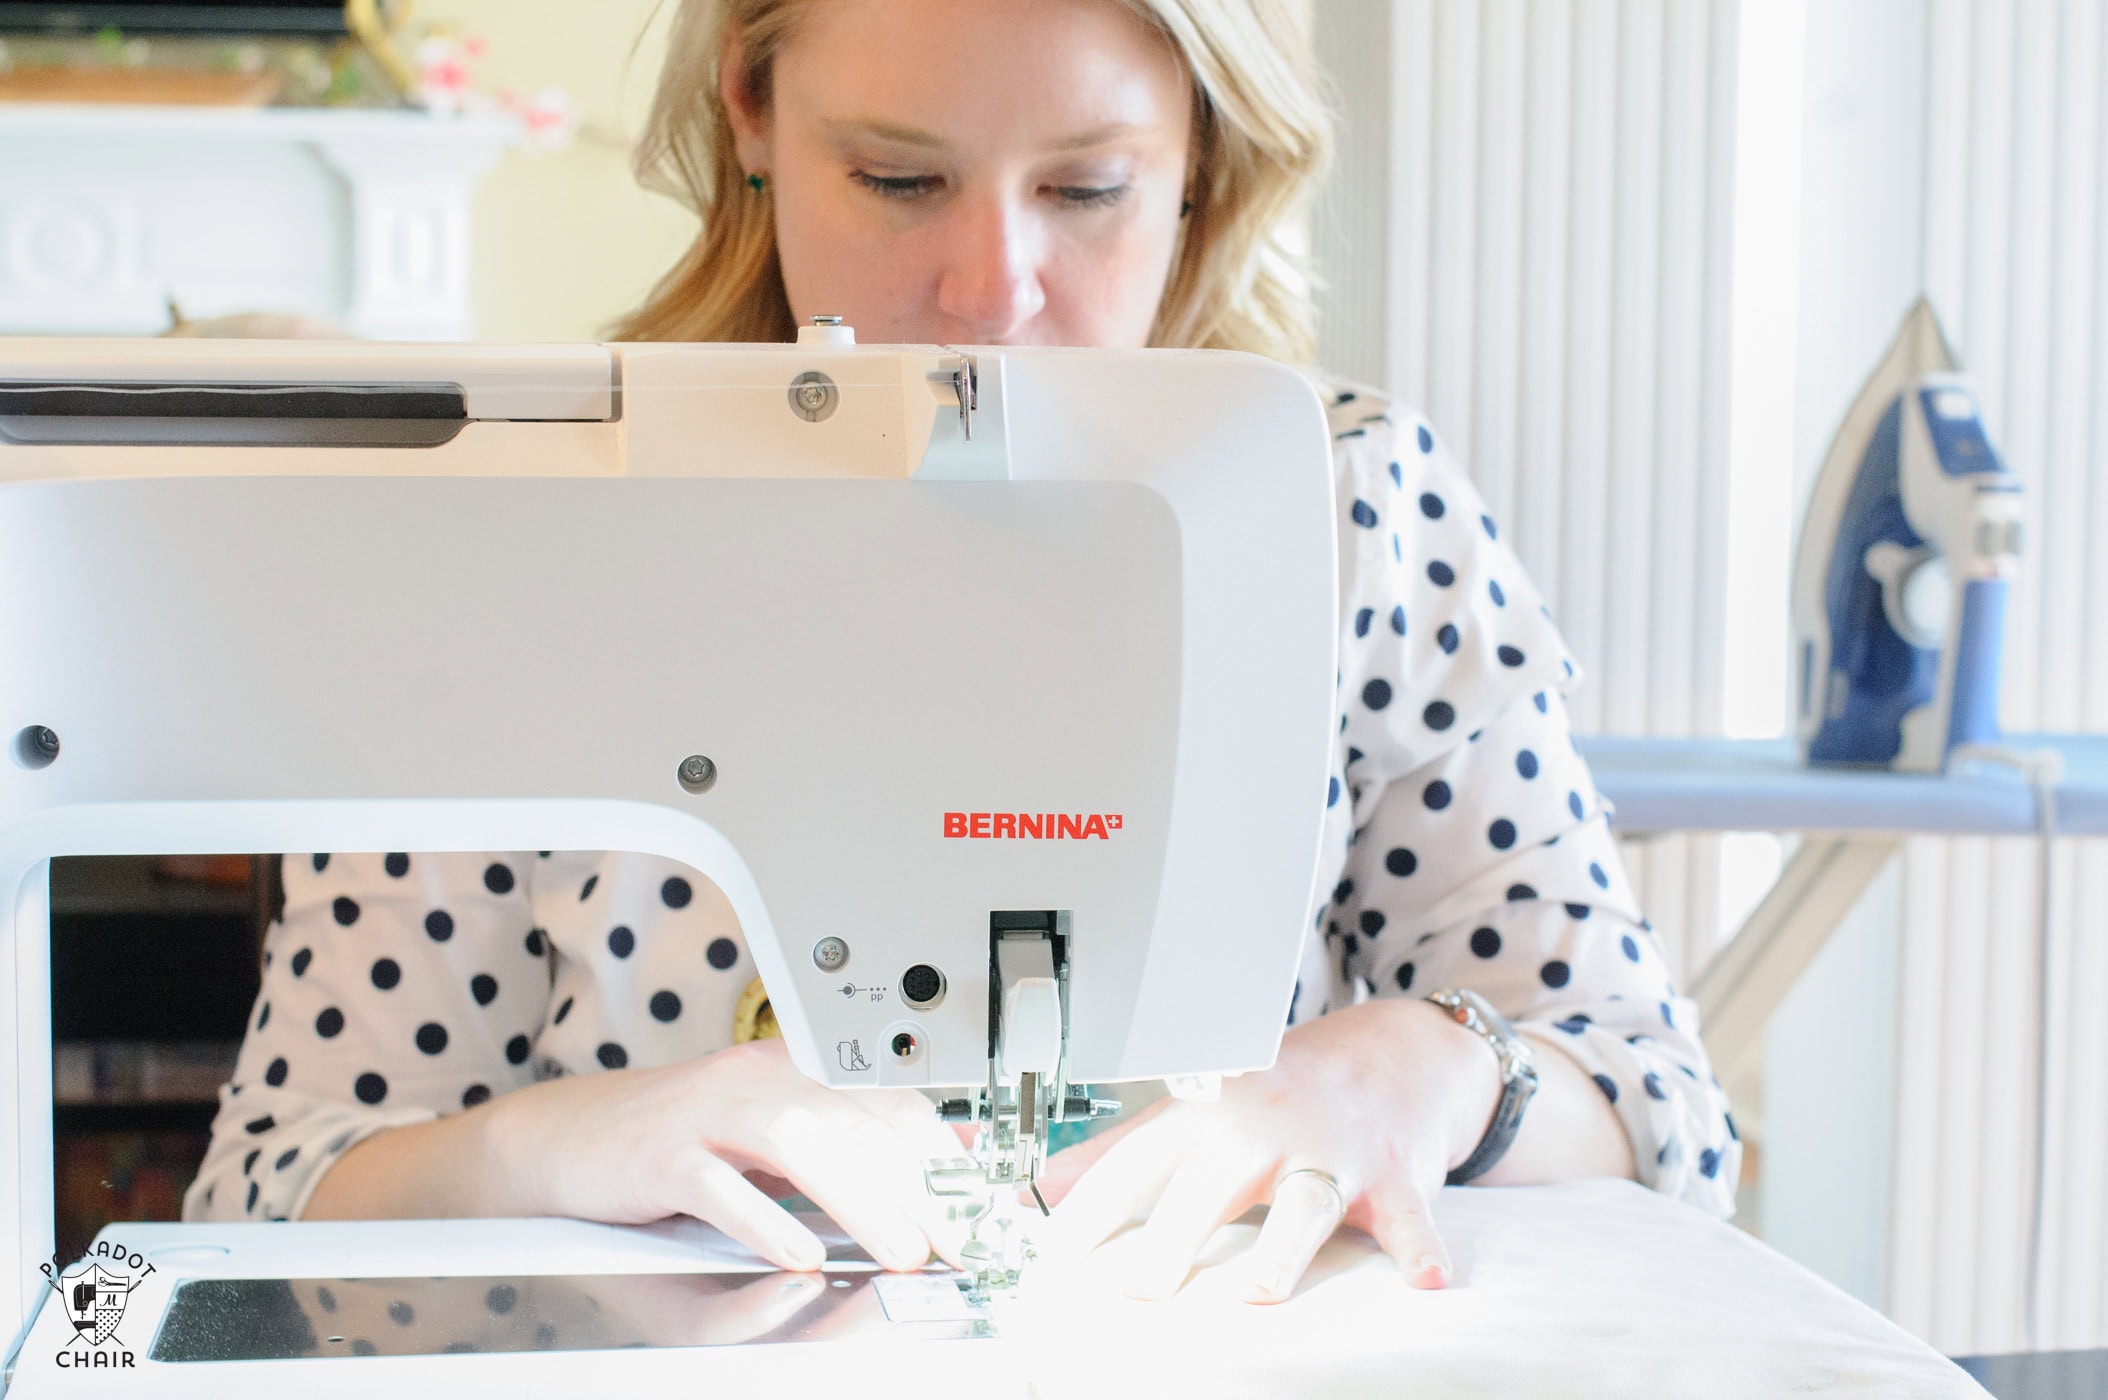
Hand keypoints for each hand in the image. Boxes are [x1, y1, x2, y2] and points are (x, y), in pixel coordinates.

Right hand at [486, 1037, 966, 1274]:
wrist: (557, 1142)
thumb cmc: (664, 1151)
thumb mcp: (759, 1148)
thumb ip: (828, 1158)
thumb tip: (912, 1187)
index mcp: (788, 1073)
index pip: (885, 1100)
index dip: (940, 1152)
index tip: (977, 1204)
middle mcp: (755, 1080)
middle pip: (857, 1123)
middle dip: (918, 1187)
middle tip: (956, 1241)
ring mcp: (706, 1113)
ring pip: (802, 1144)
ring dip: (863, 1202)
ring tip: (903, 1252)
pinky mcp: (659, 1154)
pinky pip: (721, 1186)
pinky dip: (765, 1221)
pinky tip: (800, 1255)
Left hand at [1038, 998, 1501, 1302]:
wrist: (1398, 1051)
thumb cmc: (1286, 1091)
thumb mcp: (1201, 1105)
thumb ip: (1123, 1151)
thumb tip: (1043, 1188)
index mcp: (1212, 1113)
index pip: (1140, 1161)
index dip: (1092, 1208)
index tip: (1052, 1258)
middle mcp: (1269, 1130)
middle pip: (1214, 1183)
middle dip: (1175, 1235)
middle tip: (1138, 1288)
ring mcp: (1336, 1153)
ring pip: (1305, 1199)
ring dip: (1283, 1247)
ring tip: (1257, 1290)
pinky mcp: (1397, 1178)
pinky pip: (1409, 1215)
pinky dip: (1420, 1245)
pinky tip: (1425, 1276)